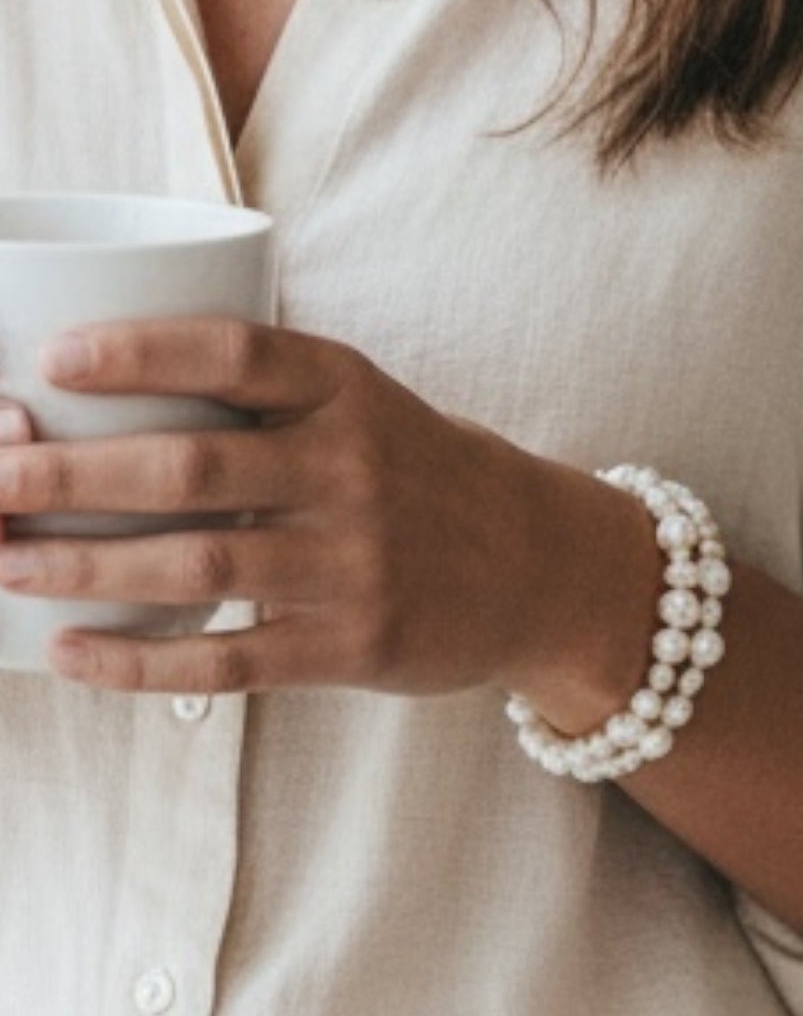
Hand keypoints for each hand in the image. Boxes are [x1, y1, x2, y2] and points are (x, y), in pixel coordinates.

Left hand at [0, 318, 576, 695]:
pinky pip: (231, 660)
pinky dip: (141, 663)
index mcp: (352, 394)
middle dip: (68, 476)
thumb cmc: (424, 476)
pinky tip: (70, 652)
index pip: (237, 354)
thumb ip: (268, 398)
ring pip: (197, 568)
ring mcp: (358, 565)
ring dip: (82, 567)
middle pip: (191, 469)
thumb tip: (96, 401)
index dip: (139, 352)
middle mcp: (356, 472)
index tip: (50, 359)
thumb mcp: (368, 408)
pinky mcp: (356, 646)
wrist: (538, 564)